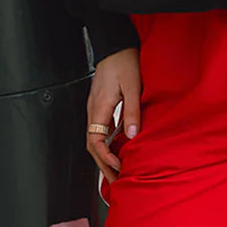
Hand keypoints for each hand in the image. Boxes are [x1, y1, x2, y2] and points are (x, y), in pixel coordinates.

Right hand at [87, 46, 141, 184]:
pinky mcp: (101, 105)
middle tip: (116, 181)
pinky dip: (107, 145)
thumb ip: (132, 112)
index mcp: (98, 108)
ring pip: (95, 139)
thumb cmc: (124, 62)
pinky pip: (100, 130)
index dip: (105, 158)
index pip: (95, 142)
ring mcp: (95, 109)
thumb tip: (131, 136)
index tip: (119, 167)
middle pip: (92, 146)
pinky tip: (118, 150)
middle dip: (103, 165)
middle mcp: (93, 111)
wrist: (116, 46)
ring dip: (104, 157)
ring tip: (117, 171)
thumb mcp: (133, 87)